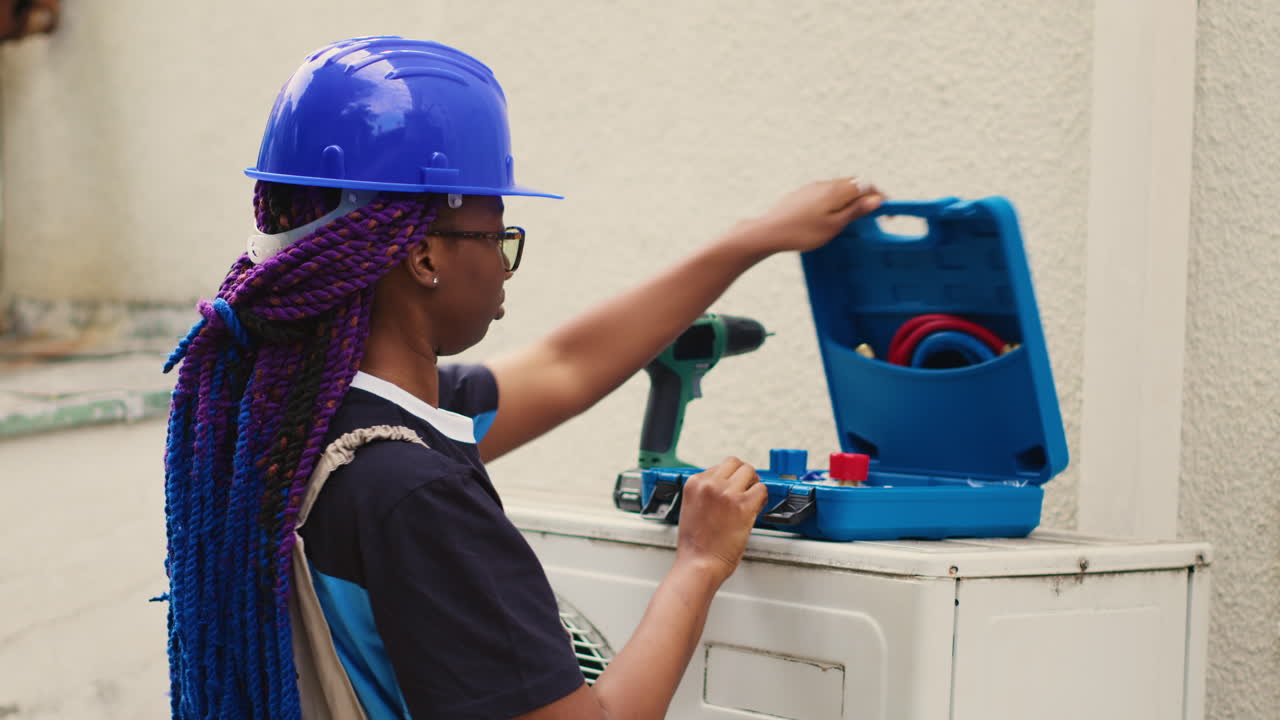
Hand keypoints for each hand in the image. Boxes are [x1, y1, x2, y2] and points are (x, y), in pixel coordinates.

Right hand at [674, 457, 768, 585]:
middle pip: (735, 463)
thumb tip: (725, 487)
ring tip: (752, 499)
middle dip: (742, 476)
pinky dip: (762, 498)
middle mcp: (710, 484)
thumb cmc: (695, 545)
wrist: (698, 564)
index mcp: (694, 483)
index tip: (733, 488)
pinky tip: (757, 508)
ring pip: (750, 472)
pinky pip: (762, 489)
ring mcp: (727, 493)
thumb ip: (705, 494)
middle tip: (746, 489)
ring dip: (753, 484)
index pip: (718, 467)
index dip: (729, 479)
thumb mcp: (691, 508)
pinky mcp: (743, 505)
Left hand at [742, 177, 884, 253]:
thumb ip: (855, 211)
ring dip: (851, 198)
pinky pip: (826, 193)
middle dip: (867, 196)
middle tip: (874, 215)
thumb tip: (876, 199)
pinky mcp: (802, 194)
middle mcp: (826, 184)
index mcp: (837, 190)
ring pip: (839, 188)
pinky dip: (837, 201)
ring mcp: (812, 188)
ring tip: (855, 217)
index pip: (867, 186)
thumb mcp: (834, 226)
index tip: (888, 213)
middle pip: (854, 184)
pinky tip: (832, 215)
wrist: (768, 231)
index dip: (881, 197)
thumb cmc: (802, 233)